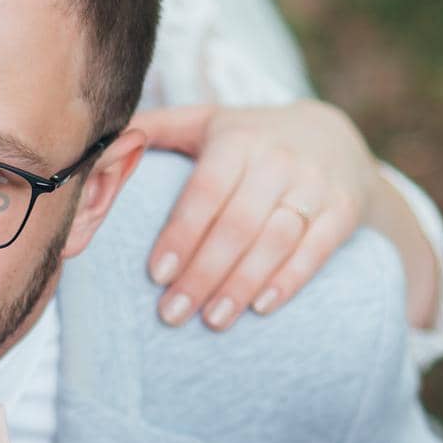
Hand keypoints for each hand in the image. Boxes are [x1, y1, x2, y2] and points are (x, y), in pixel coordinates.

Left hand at [128, 101, 377, 330]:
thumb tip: (98, 143)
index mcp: (237, 139)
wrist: (331, 135)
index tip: (155, 276)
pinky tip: (260, 308)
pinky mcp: (344, 209)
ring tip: (212, 320)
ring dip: (241, 285)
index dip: (181, 236)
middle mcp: (279, 160)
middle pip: (238, 225)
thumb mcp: (204, 122)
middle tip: (171, 314)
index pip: (205, 194)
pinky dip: (289, 281)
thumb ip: (155, 128)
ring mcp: (315, 185)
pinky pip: (316, 249)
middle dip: (203, 274)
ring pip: (276, 241)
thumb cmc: (249, 137)